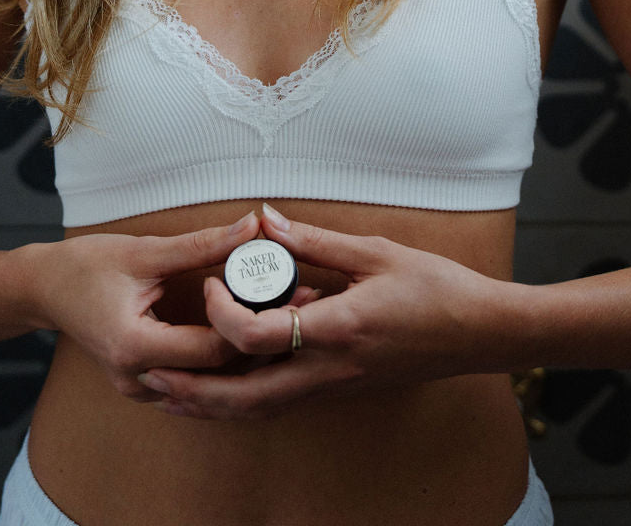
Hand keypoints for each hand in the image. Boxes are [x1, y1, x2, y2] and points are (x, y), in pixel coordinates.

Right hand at [31, 211, 272, 402]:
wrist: (44, 289)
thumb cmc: (86, 266)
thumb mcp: (145, 250)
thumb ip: (202, 244)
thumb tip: (252, 226)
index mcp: (135, 348)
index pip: (213, 349)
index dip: (252, 321)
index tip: (288, 293)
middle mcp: (138, 379)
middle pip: (217, 371)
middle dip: (258, 337)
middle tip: (299, 304)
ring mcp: (139, 388)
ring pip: (207, 380)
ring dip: (243, 350)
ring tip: (282, 315)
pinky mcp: (143, 383)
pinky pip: (191, 378)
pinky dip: (219, 357)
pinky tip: (247, 329)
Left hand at [136, 204, 502, 418]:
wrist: (479, 334)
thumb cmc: (435, 288)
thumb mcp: (376, 252)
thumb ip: (314, 241)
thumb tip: (263, 220)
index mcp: (337, 329)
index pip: (258, 335)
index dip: (222, 310)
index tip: (211, 281)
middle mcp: (330, 369)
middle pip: (245, 397)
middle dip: (193, 392)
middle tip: (151, 376)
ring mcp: (335, 387)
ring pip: (259, 410)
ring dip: (212, 405)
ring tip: (171, 392)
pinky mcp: (340, 390)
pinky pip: (281, 402)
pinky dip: (245, 399)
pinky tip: (224, 384)